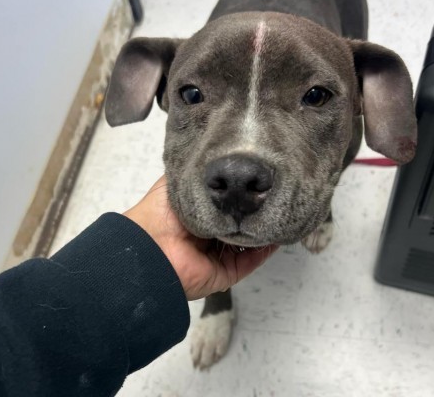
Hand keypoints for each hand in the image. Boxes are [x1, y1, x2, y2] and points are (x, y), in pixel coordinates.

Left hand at [124, 175, 277, 299]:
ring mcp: (220, 255)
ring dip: (264, 229)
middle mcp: (211, 235)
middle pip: (241, 223)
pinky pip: (251, 261)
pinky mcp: (226, 272)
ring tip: (282, 210)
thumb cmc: (160, 212)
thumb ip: (200, 173)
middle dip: (257, 211)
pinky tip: (276, 232)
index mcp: (200, 214)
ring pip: (250, 243)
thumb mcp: (179, 180)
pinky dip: (265, 250)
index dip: (243, 193)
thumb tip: (221, 161)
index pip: (228, 204)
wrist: (151, 245)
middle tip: (277, 194)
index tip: (261, 180)